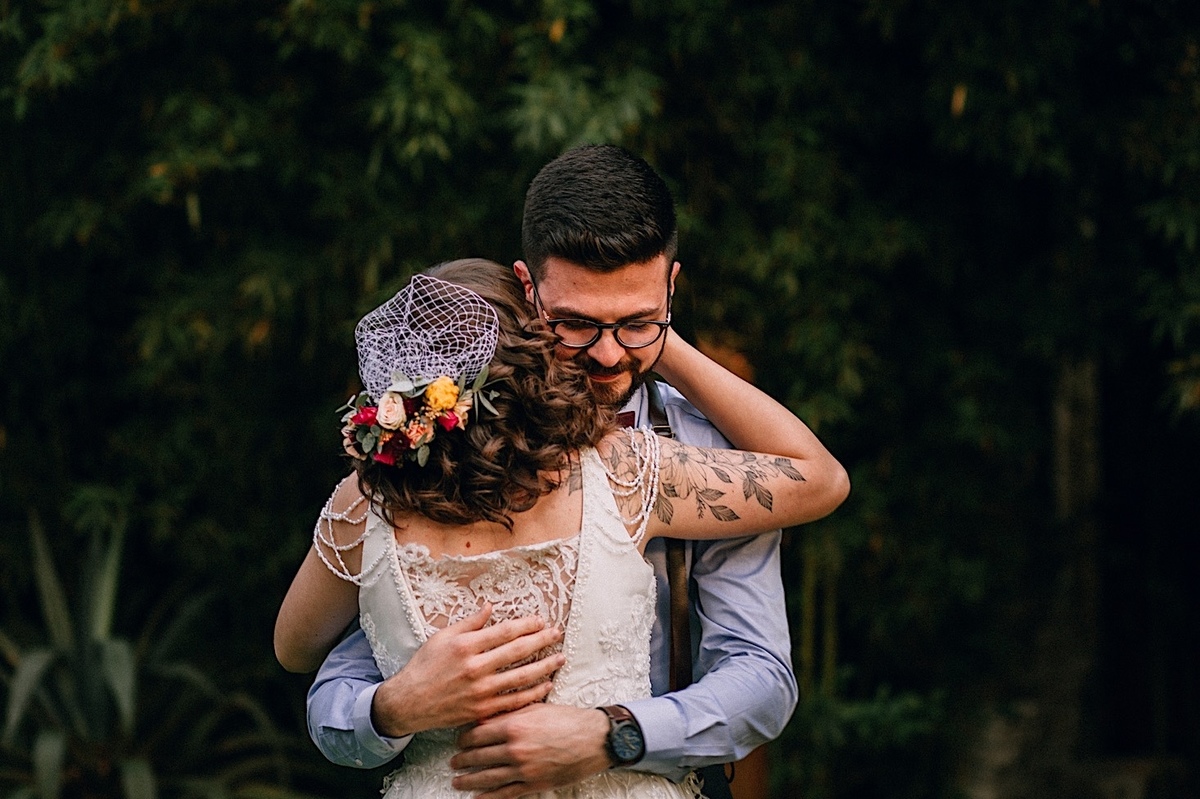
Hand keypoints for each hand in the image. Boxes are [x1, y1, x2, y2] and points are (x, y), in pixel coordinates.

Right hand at [371, 604, 565, 736]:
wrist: (409, 702)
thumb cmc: (424, 666)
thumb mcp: (442, 637)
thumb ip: (469, 623)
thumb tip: (490, 606)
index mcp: (466, 646)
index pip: (505, 632)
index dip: (527, 625)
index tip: (541, 621)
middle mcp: (475, 668)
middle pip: (518, 651)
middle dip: (542, 640)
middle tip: (558, 634)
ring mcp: (480, 691)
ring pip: (521, 677)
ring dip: (544, 667)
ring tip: (560, 658)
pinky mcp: (482, 710)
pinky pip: (514, 701)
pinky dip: (533, 693)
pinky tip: (546, 685)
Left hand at [449, 703, 610, 797]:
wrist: (593, 739)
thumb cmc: (567, 719)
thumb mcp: (536, 708)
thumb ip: (509, 712)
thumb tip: (486, 717)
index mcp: (514, 725)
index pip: (477, 733)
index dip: (464, 738)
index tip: (459, 740)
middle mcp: (515, 748)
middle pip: (478, 756)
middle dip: (462, 759)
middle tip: (454, 761)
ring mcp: (523, 769)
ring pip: (486, 777)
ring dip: (468, 780)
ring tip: (457, 781)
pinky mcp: (532, 784)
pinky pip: (504, 794)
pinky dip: (487, 797)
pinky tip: (477, 797)